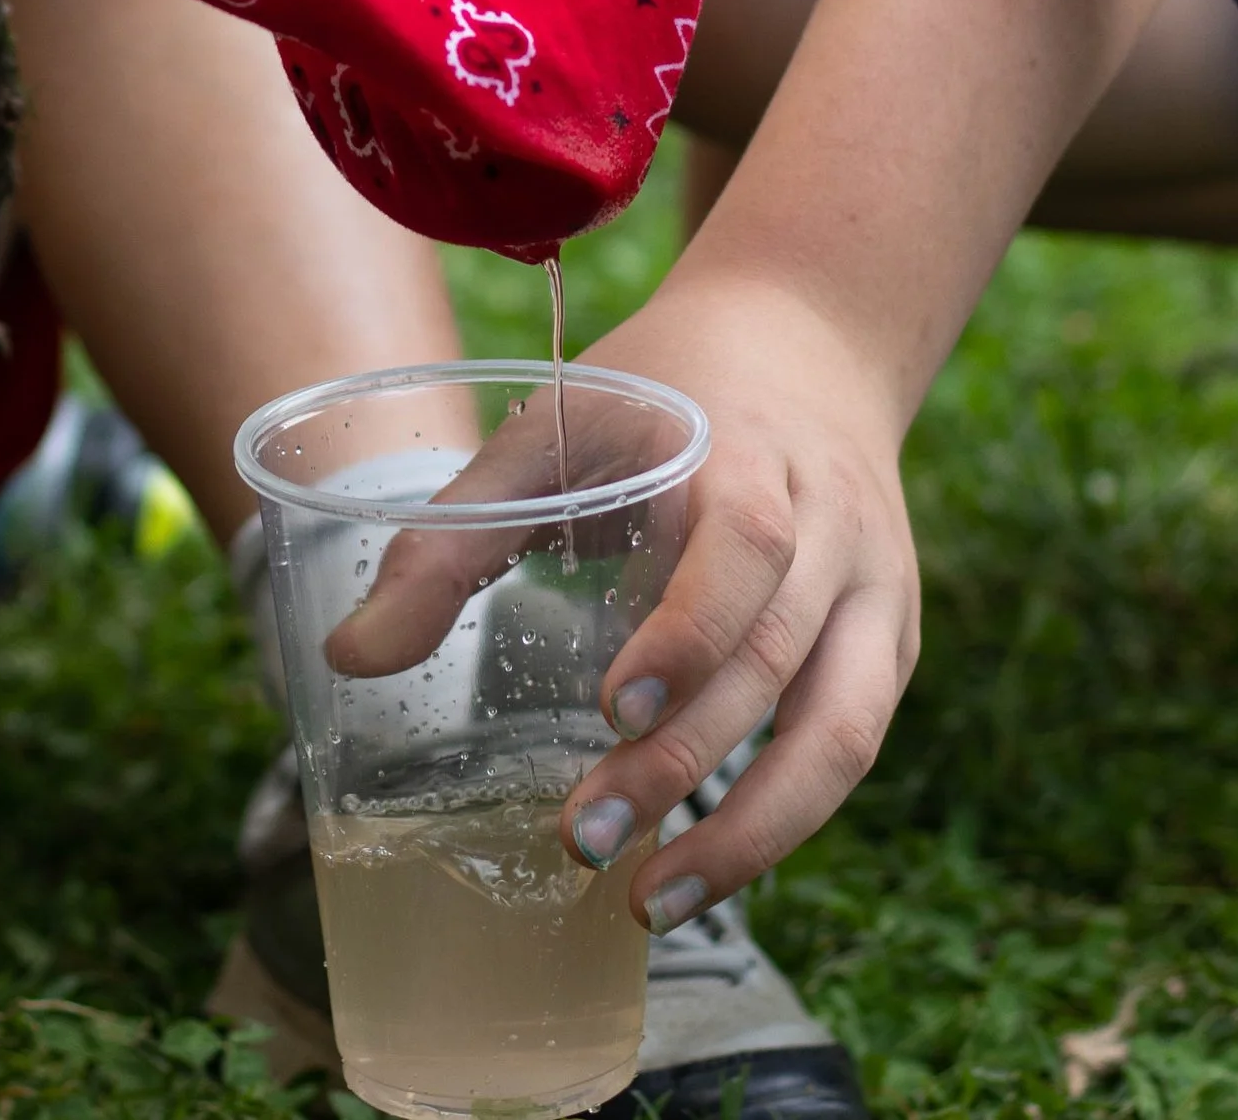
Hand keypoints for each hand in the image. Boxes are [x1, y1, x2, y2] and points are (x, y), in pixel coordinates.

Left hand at [333, 274, 918, 928]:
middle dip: (683, 763)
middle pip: (780, 655)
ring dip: (756, 829)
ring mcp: (876, 587)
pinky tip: (708, 866)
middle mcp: (833, 523)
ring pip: (844, 726)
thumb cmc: (662, 388)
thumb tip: (347, 659)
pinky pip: (854, 741)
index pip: (746, 547)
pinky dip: (788, 814)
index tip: (610, 709)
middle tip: (583, 841)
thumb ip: (453, 534)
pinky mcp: (890, 639)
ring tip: (650, 902)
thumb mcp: (553, 425)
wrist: (808, 335)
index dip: (688, 633)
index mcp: (749, 453)